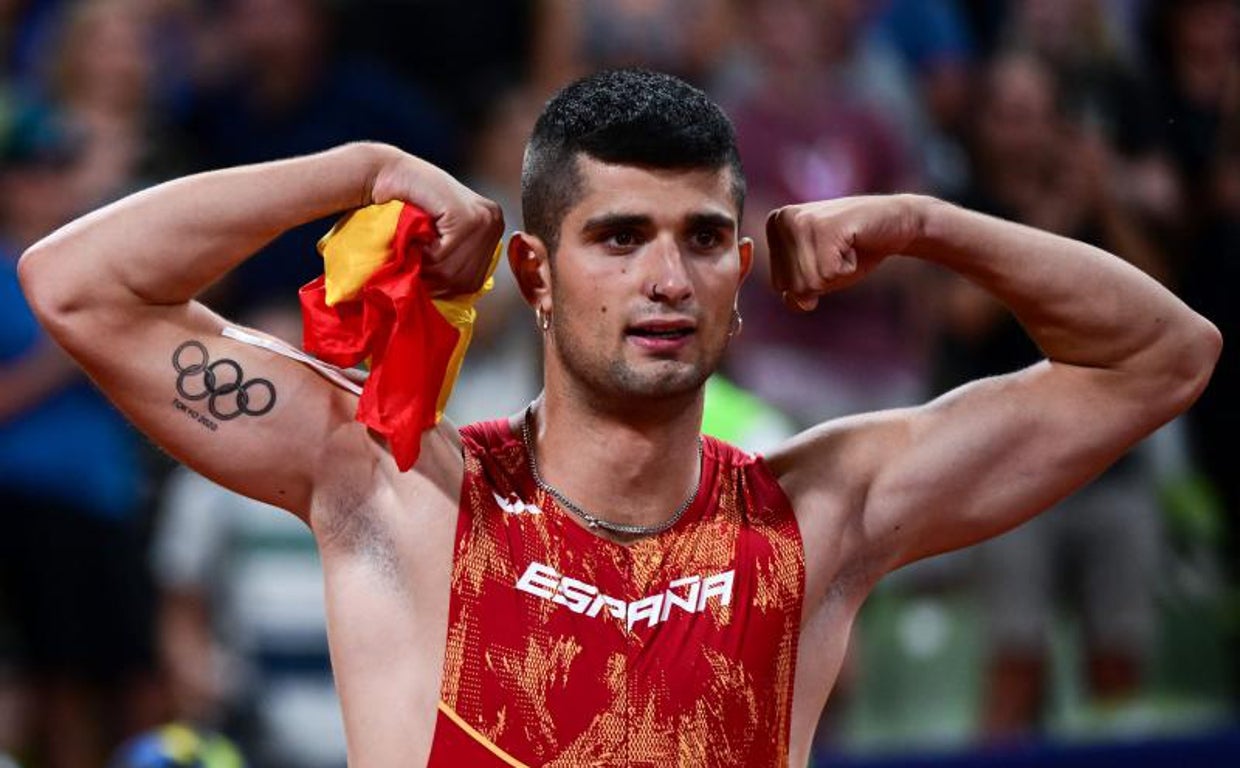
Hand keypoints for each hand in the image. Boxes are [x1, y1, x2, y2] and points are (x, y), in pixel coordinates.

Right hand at [369, 150, 503, 295]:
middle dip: (435, 277)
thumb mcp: (441, 241)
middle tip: (417, 253)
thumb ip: (455, 263)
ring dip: (427, 265)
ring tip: (417, 244)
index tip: (426, 263)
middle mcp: (495, 221)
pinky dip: (424, 253)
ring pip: (454, 273)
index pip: (474, 281)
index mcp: (493, 228)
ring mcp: (485, 218)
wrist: (386, 176)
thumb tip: (463, 299)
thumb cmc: (408, 210)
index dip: (444, 282)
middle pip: (466, 280)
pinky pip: (443, 257)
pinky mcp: (468, 217)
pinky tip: (420, 234)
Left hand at [765, 195, 923, 310]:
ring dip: (836, 273)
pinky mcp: (824, 226)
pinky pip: (829, 275)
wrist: (897, 222)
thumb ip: (798, 291)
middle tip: (840, 251)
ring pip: (809, 283)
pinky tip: (853, 244)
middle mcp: (782, 219)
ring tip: (846, 247)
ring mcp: (801, 220)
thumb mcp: (819, 274)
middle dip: (824, 278)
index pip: (780, 284)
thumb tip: (800, 302)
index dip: (812, 280)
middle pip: (793, 285)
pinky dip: (848, 268)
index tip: (829, 254)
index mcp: (774, 226)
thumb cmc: (856, 250)